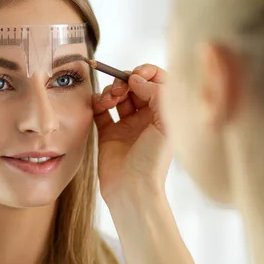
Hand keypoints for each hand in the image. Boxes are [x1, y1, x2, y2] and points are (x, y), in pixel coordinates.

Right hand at [93, 64, 172, 201]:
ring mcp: (126, 125)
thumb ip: (157, 94)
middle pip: (135, 86)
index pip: (158, 82)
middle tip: (120, 89)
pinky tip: (99, 105)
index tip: (135, 75)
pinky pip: (100, 111)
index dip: (147, 73)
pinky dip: (97, 103)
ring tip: (109, 100)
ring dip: (111, 91)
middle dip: (125, 81)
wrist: (132, 190)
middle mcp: (147, 118)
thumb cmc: (153, 161)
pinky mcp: (108, 134)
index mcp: (165, 114)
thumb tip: (136, 78)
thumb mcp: (166, 123)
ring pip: (117, 96)